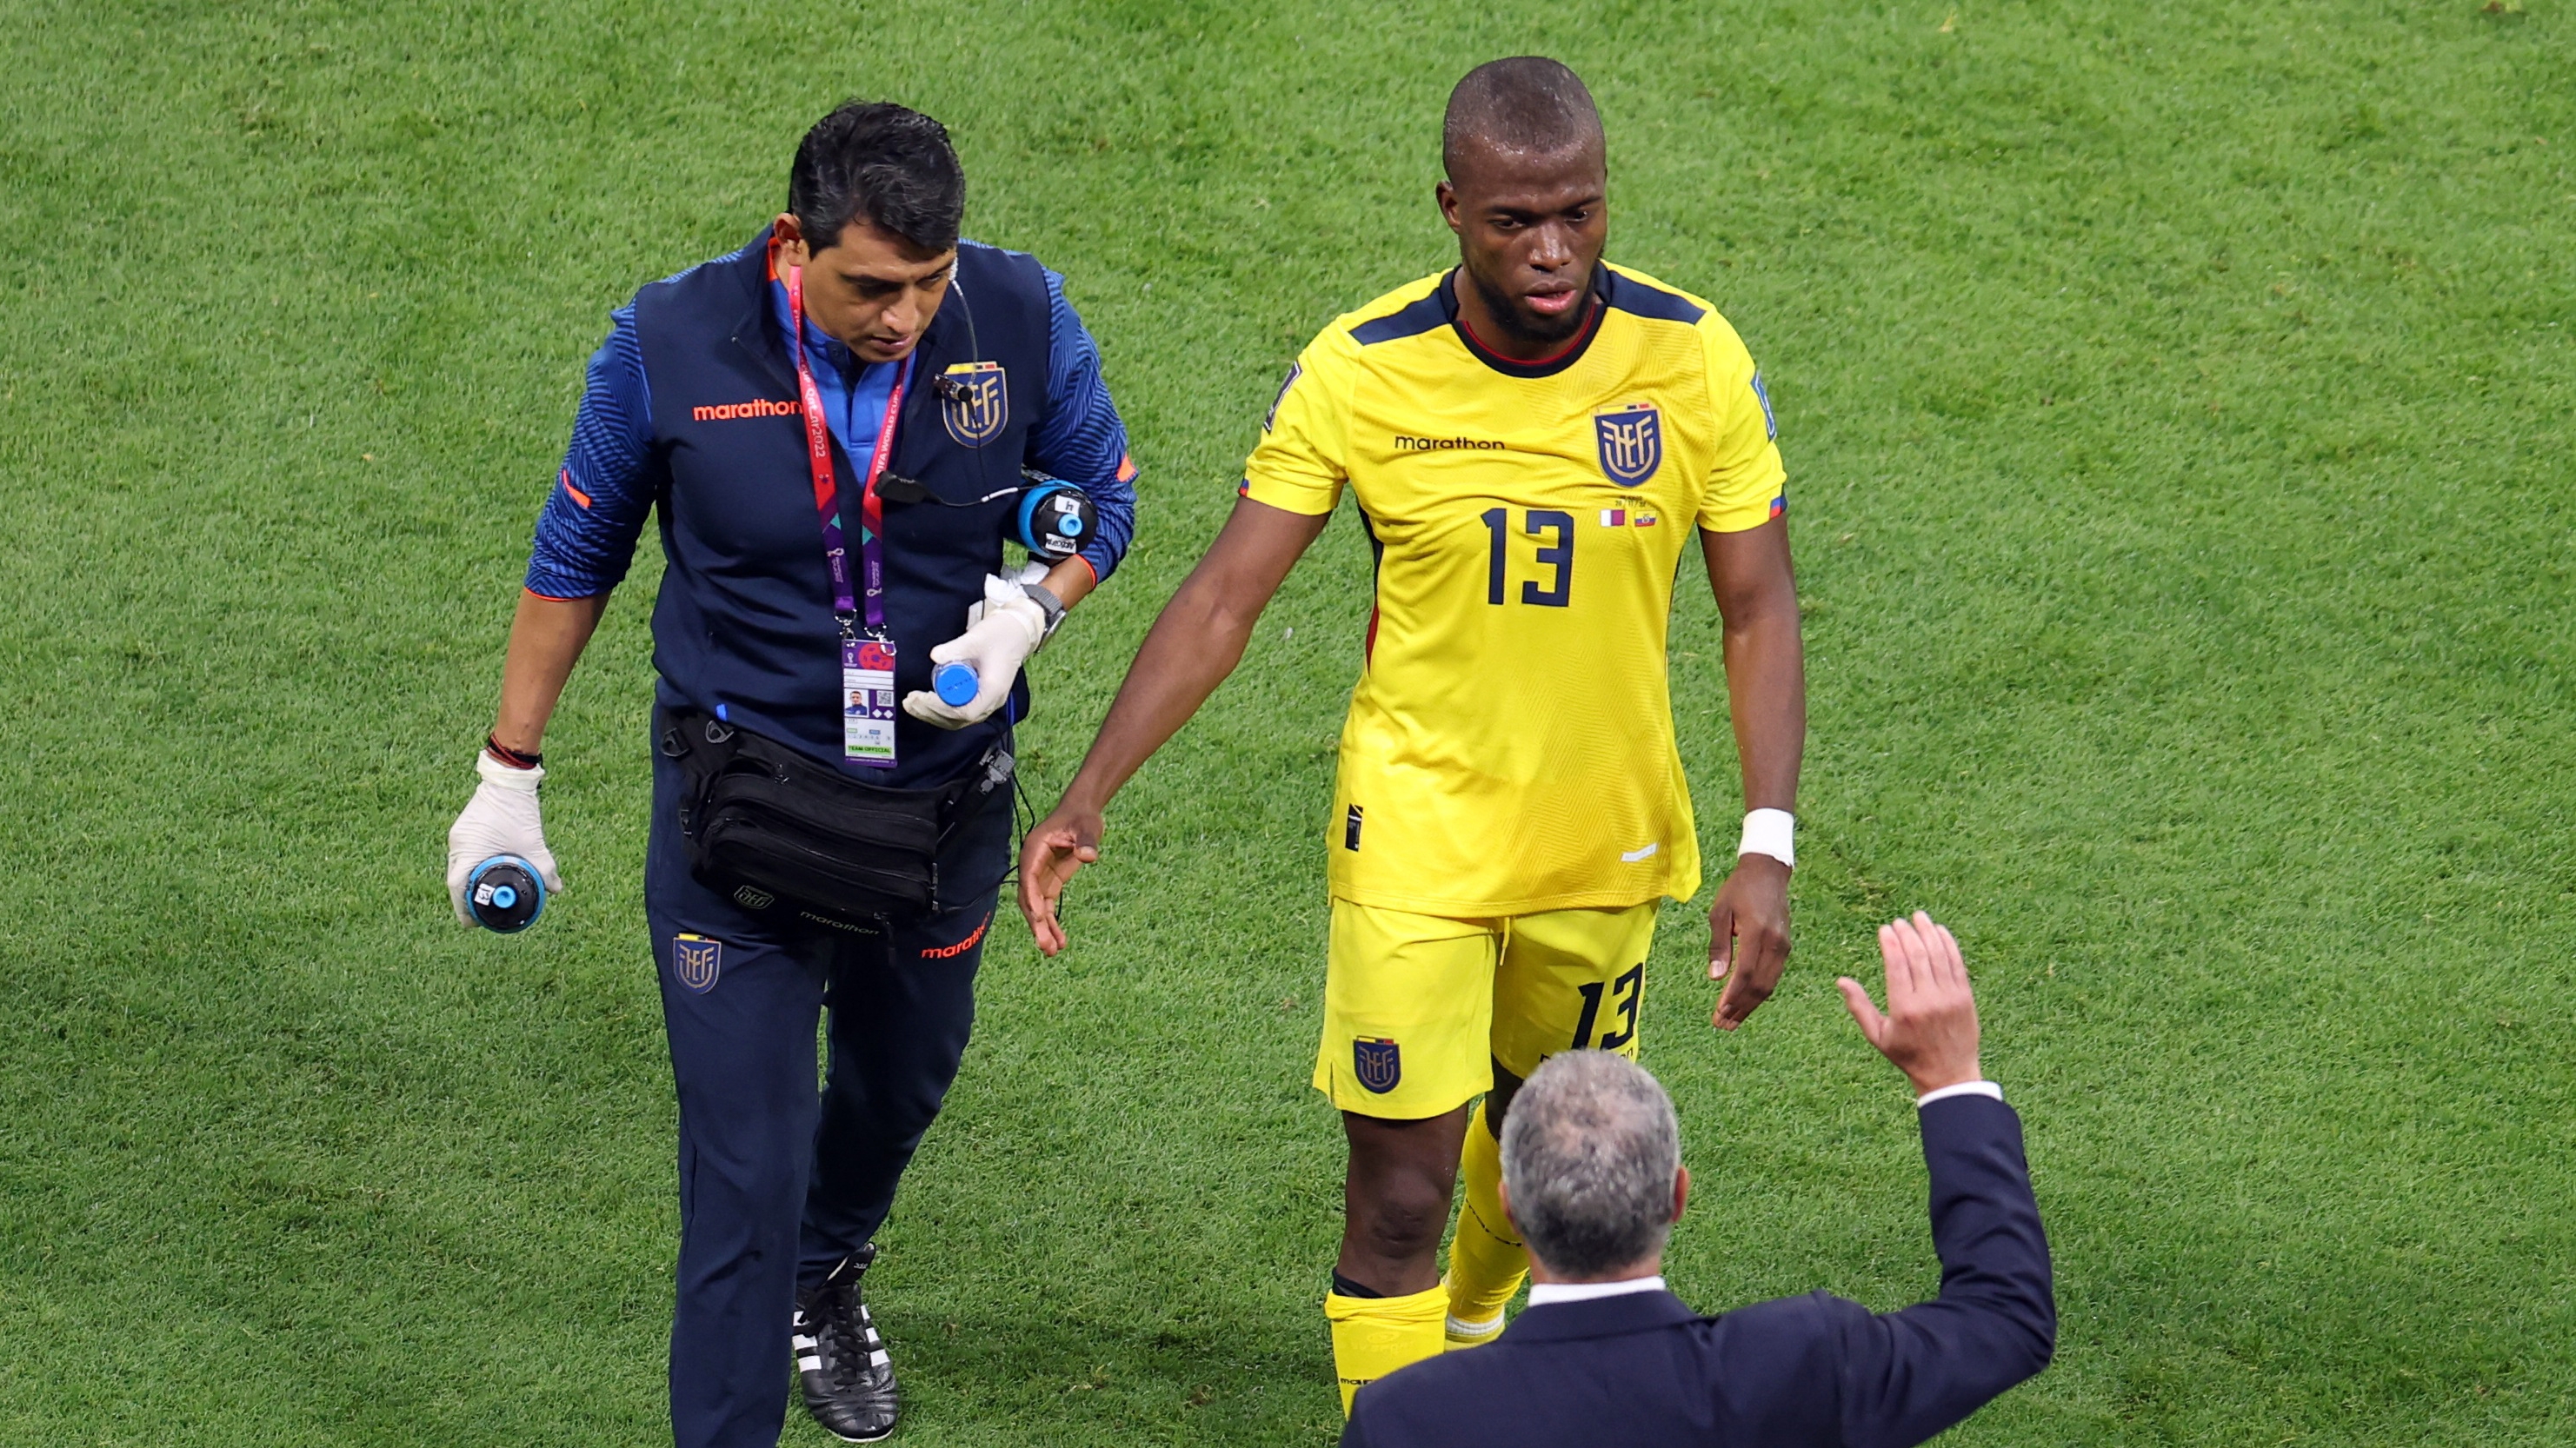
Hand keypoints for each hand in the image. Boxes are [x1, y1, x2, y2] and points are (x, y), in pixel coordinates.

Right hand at [445, 753, 564, 923]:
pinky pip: (464, 855)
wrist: (509, 779)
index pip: (457, 888)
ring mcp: (458, 836)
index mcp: (467, 851)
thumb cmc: (517, 810)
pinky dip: (474, 867)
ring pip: (459, 867)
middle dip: (467, 899)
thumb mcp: (533, 843)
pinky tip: (487, 873)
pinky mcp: (464, 829)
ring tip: (484, 898)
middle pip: (456, 880)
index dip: (463, 908)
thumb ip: (545, 868)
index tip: (472, 924)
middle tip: (481, 915)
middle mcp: (457, 845)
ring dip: (471, 882)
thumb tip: (555, 890)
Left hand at [903, 574, 1046, 728]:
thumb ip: (957, 648)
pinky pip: (957, 712)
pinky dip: (940, 710)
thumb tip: (935, 656)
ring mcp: (985, 702)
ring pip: (956, 720)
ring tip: (912, 704)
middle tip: (910, 701)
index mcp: (993, 690)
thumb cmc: (1001, 634)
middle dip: (931, 713)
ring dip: (933, 714)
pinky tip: (925, 702)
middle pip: (958, 719)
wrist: (1016, 633)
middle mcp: (991, 702)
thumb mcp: (977, 638)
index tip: (922, 696)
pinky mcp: (978, 698)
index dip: (941, 707)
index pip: (965, 711)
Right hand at [1016, 802, 1101, 955]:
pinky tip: (1060, 941)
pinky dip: (1052, 923)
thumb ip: (1087, 841)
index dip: (1032, 897)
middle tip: (1045, 946)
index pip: (1029, 877)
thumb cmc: (1082, 817)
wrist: (1082, 813)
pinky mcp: (1049, 882)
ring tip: (1052, 952)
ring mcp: (1039, 875)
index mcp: (1035, 848)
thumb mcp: (1088, 826)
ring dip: (1043, 929)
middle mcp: (1032, 864)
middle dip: (1036, 923)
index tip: (1040, 916)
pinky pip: (1047, 907)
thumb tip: (1088, 856)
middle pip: (1029, 898)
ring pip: (1036, 907)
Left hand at [1708, 853, 1791, 1029]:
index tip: (1718, 1014)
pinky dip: (1759, 993)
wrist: (1768, 872)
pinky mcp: (1785, 947)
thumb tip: (1715, 978)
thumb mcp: (1719, 912)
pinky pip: (1773, 976)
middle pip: (1758, 985)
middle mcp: (1774, 943)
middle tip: (1722, 1025)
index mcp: (1757, 933)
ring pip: (1768, 985)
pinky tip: (1746, 1002)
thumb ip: (1718, 945)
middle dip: (1740, 1008)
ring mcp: (1783, 946)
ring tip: (1732, 1021)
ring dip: (1750, 1005)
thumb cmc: (1738, 890)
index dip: (1731, 997)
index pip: (1744, 974)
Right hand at [1837, 912, 1980, 1094]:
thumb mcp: (1878, 1036)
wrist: (1949, 1073)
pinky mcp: (1965, 996)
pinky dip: (1949, 944)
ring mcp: (1950, 997)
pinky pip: (1957, 963)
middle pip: (1918, 955)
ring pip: (1939, 955)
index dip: (1890, 942)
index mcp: (1904, 1008)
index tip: (1885, 929)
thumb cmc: (1908, 1055)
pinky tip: (1940, 931)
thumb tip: (1841, 980)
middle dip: (1907, 933)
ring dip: (1928, 932)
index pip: (1897, 964)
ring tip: (1919, 917)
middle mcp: (1928, 999)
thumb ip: (1859, 1007)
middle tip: (1900, 922)